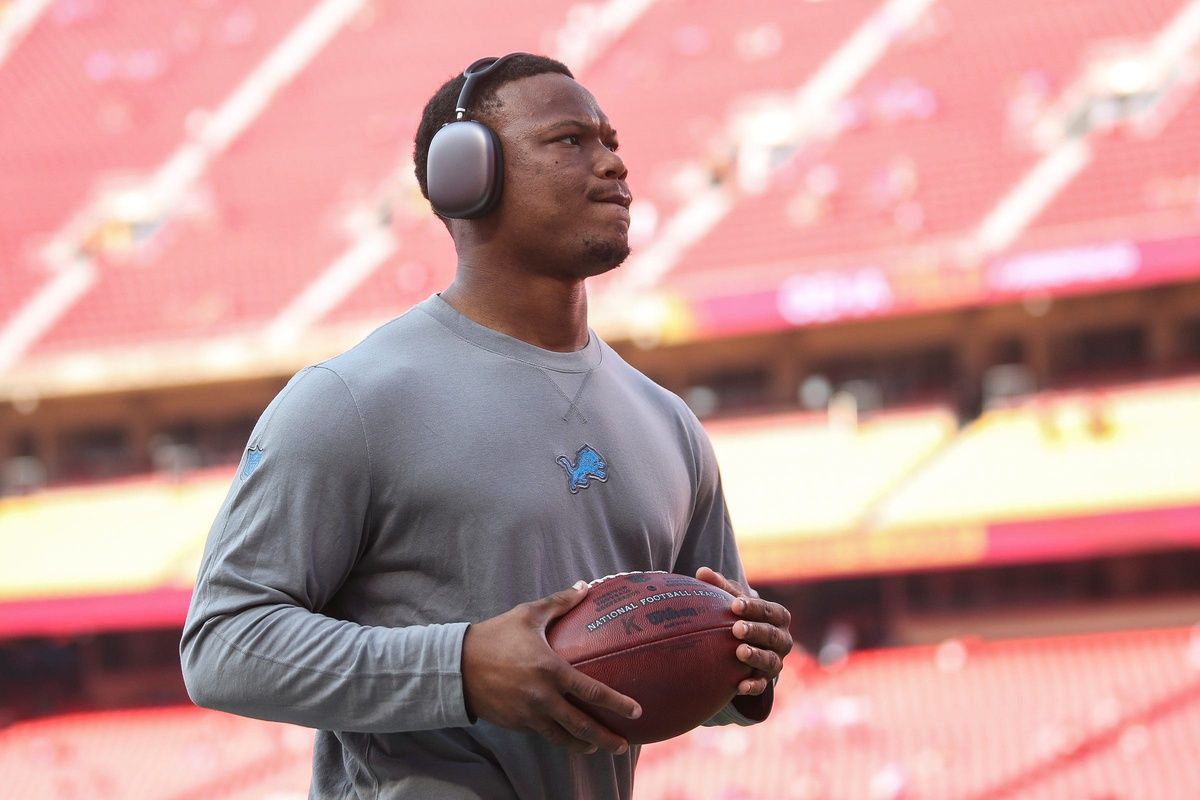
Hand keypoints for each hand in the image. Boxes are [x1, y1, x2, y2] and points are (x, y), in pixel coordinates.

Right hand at [461, 582, 641, 753]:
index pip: (593, 692)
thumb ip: (560, 602)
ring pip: (563, 738)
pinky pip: (543, 734)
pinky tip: (568, 738)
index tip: (636, 711)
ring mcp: (529, 714)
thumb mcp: (528, 614)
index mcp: (551, 670)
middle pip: (582, 726)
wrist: (457, 665)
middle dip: (606, 739)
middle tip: (624, 746)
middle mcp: (543, 697)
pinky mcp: (516, 724)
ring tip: (598, 748)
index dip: (617, 704)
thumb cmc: (495, 635)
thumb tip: (585, 586)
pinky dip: (559, 739)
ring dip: (584, 746)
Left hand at [696, 567, 792, 695]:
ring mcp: (776, 660)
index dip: (753, 607)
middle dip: (755, 631)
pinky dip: (753, 686)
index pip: (768, 610)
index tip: (735, 605)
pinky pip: (762, 685)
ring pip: (771, 660)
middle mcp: (782, 639)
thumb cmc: (741, 616)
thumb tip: (701, 572)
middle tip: (736, 628)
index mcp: (777, 616)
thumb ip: (720, 587)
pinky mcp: (766, 679)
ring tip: (739, 652)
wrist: (751, 644)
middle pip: (772, 635)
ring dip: (756, 656)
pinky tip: (740, 686)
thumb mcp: (734, 600)